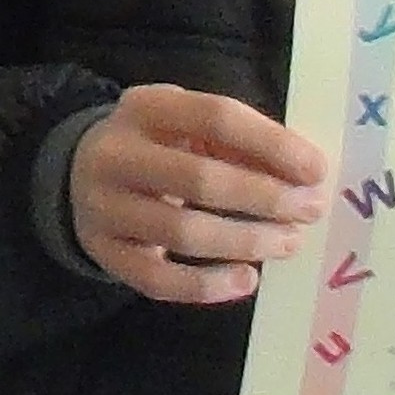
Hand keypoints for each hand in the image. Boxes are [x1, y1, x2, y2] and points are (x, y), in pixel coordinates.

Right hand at [68, 84, 328, 303]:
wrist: (78, 173)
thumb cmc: (159, 147)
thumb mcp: (190, 127)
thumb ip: (240, 144)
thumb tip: (305, 176)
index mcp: (144, 108)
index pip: (215, 117)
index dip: (272, 144)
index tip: (317, 170)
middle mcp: (114, 155)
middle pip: (198, 178)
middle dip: (265, 197)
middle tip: (309, 211)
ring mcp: (103, 207)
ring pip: (181, 232)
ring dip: (246, 241)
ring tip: (288, 243)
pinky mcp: (103, 252)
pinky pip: (158, 281)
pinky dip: (209, 287)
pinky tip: (248, 280)